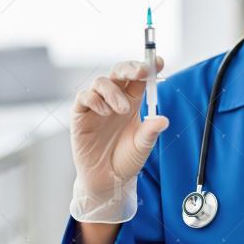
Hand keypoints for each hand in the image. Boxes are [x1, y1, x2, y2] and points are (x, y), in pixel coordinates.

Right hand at [69, 58, 169, 222]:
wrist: (107, 180)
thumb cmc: (126, 160)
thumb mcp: (142, 146)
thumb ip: (150, 132)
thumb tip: (163, 120)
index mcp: (133, 101)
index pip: (140, 78)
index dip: (148, 67)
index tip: (157, 62)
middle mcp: (114, 99)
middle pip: (119, 72)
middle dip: (130, 67)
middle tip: (141, 71)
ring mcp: (96, 106)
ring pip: (101, 82)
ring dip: (113, 91)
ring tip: (123, 109)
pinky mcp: (80, 116)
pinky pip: (83, 97)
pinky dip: (94, 99)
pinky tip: (105, 112)